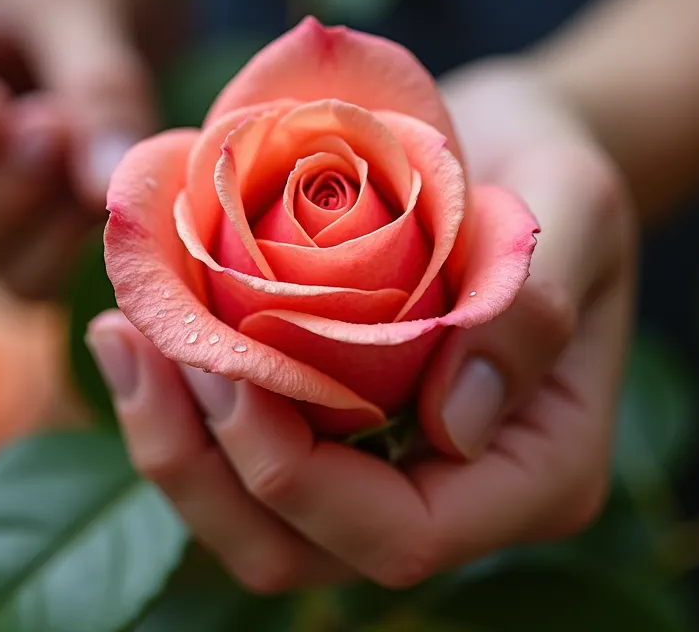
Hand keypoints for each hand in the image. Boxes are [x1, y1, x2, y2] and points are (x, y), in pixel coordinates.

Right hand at [0, 0, 159, 297]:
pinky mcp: (43, 242)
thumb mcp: (72, 10)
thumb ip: (90, 87)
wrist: (109, 2)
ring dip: (48, 220)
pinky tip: (106, 179)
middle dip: (1, 192)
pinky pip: (53, 278)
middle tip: (50, 123)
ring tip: (81, 140)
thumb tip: (104, 189)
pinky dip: (83, 239)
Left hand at [88, 56, 636, 590]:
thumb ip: (533, 307)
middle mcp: (460, 499)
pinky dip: (183, 415)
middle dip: (202, 468)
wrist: (514, 147)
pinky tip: (141, 331)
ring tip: (122, 334)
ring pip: (254, 527)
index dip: (296, 477)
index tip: (225, 362)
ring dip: (173, 448)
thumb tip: (459, 421)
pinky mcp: (339, 441)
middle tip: (139, 343)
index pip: (403, 534)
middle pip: (303, 552)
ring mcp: (392, 478)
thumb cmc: (555, 166)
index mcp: (539, 474)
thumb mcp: (576, 203)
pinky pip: (243, 468)